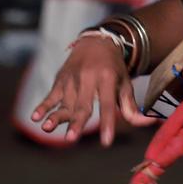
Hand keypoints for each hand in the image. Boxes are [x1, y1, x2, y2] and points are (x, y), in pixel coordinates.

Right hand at [31, 38, 154, 145]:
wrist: (96, 42)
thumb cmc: (114, 68)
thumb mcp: (124, 83)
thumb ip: (129, 105)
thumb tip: (146, 123)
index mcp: (108, 79)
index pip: (107, 104)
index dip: (107, 123)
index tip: (107, 141)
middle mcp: (88, 78)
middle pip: (82, 104)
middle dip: (77, 121)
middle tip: (72, 138)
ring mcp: (72, 78)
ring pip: (65, 102)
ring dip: (56, 116)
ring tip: (48, 128)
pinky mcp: (60, 79)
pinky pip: (51, 95)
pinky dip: (43, 106)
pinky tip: (36, 117)